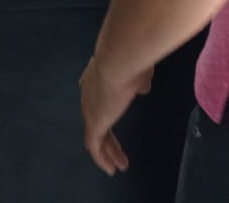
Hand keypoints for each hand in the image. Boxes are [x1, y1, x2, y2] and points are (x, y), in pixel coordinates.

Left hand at [80, 54, 152, 175]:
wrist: (119, 60)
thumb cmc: (130, 62)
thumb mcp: (138, 71)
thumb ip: (138, 82)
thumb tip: (141, 88)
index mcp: (96, 78)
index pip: (96, 97)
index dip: (105, 109)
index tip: (112, 116)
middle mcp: (87, 93)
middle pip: (96, 118)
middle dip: (107, 135)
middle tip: (117, 150)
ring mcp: (89, 109)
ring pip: (95, 135)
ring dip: (107, 151)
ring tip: (118, 165)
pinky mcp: (93, 123)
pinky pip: (95, 146)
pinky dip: (102, 158)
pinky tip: (111, 169)